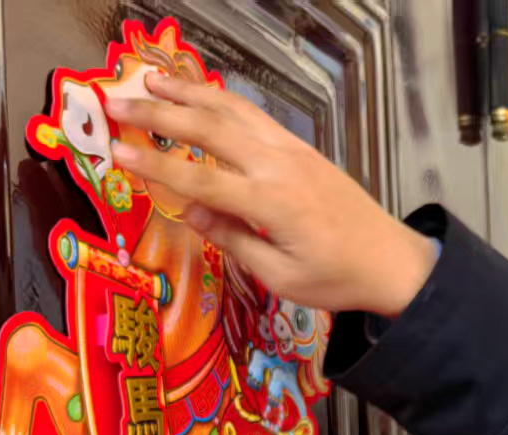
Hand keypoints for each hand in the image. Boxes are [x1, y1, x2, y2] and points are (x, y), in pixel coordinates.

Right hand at [106, 72, 437, 316]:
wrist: (392, 262)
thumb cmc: (337, 279)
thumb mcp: (280, 276)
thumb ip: (234, 240)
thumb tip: (190, 212)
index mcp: (270, 203)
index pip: (199, 179)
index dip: (155, 165)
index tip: (117, 151)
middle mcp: (279, 166)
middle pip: (208, 130)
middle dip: (158, 114)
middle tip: (115, 103)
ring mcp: (293, 151)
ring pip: (232, 111)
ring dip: (189, 94)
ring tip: (152, 81)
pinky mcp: (303, 148)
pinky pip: (255, 116)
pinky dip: (223, 101)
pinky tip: (202, 96)